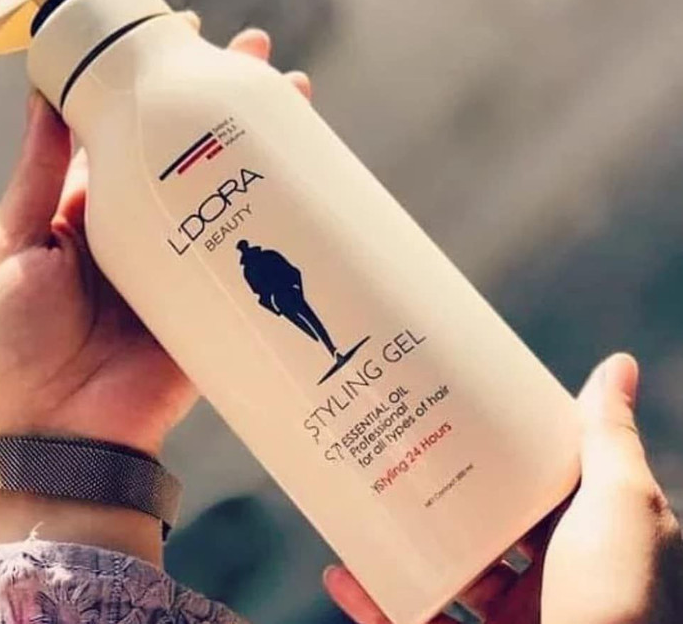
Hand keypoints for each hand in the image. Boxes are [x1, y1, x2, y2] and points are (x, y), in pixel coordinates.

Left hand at [0, 18, 310, 559]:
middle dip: (221, 96)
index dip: (153, 81)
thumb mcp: (12, 245)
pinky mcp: (215, 291)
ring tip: (291, 93)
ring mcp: (185, 255)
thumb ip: (39, 175)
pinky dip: (279, 207)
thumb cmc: (20, 342)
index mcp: (92, 206)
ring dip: (260, 137)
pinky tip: (303, 171)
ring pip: (229, 184)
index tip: (180, 34)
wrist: (66, 430)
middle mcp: (145, 221)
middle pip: (191, 146)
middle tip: (254, 52)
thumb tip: (47, 96)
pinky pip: (250, 243)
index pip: (130, 127)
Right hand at [324, 354, 682, 623]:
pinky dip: (374, 600)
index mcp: (594, 540)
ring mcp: (515, 621)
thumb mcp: (622, 510)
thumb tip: (617, 364)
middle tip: (402, 441)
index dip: (507, 439)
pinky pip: (411, 617)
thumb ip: (609, 440)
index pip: (545, 475)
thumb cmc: (618, 607)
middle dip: (445, 485)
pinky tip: (341, 572)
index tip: (464, 403)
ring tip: (367, 497)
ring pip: (446, 570)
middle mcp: (558, 580)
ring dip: (403, 540)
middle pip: (489, 519)